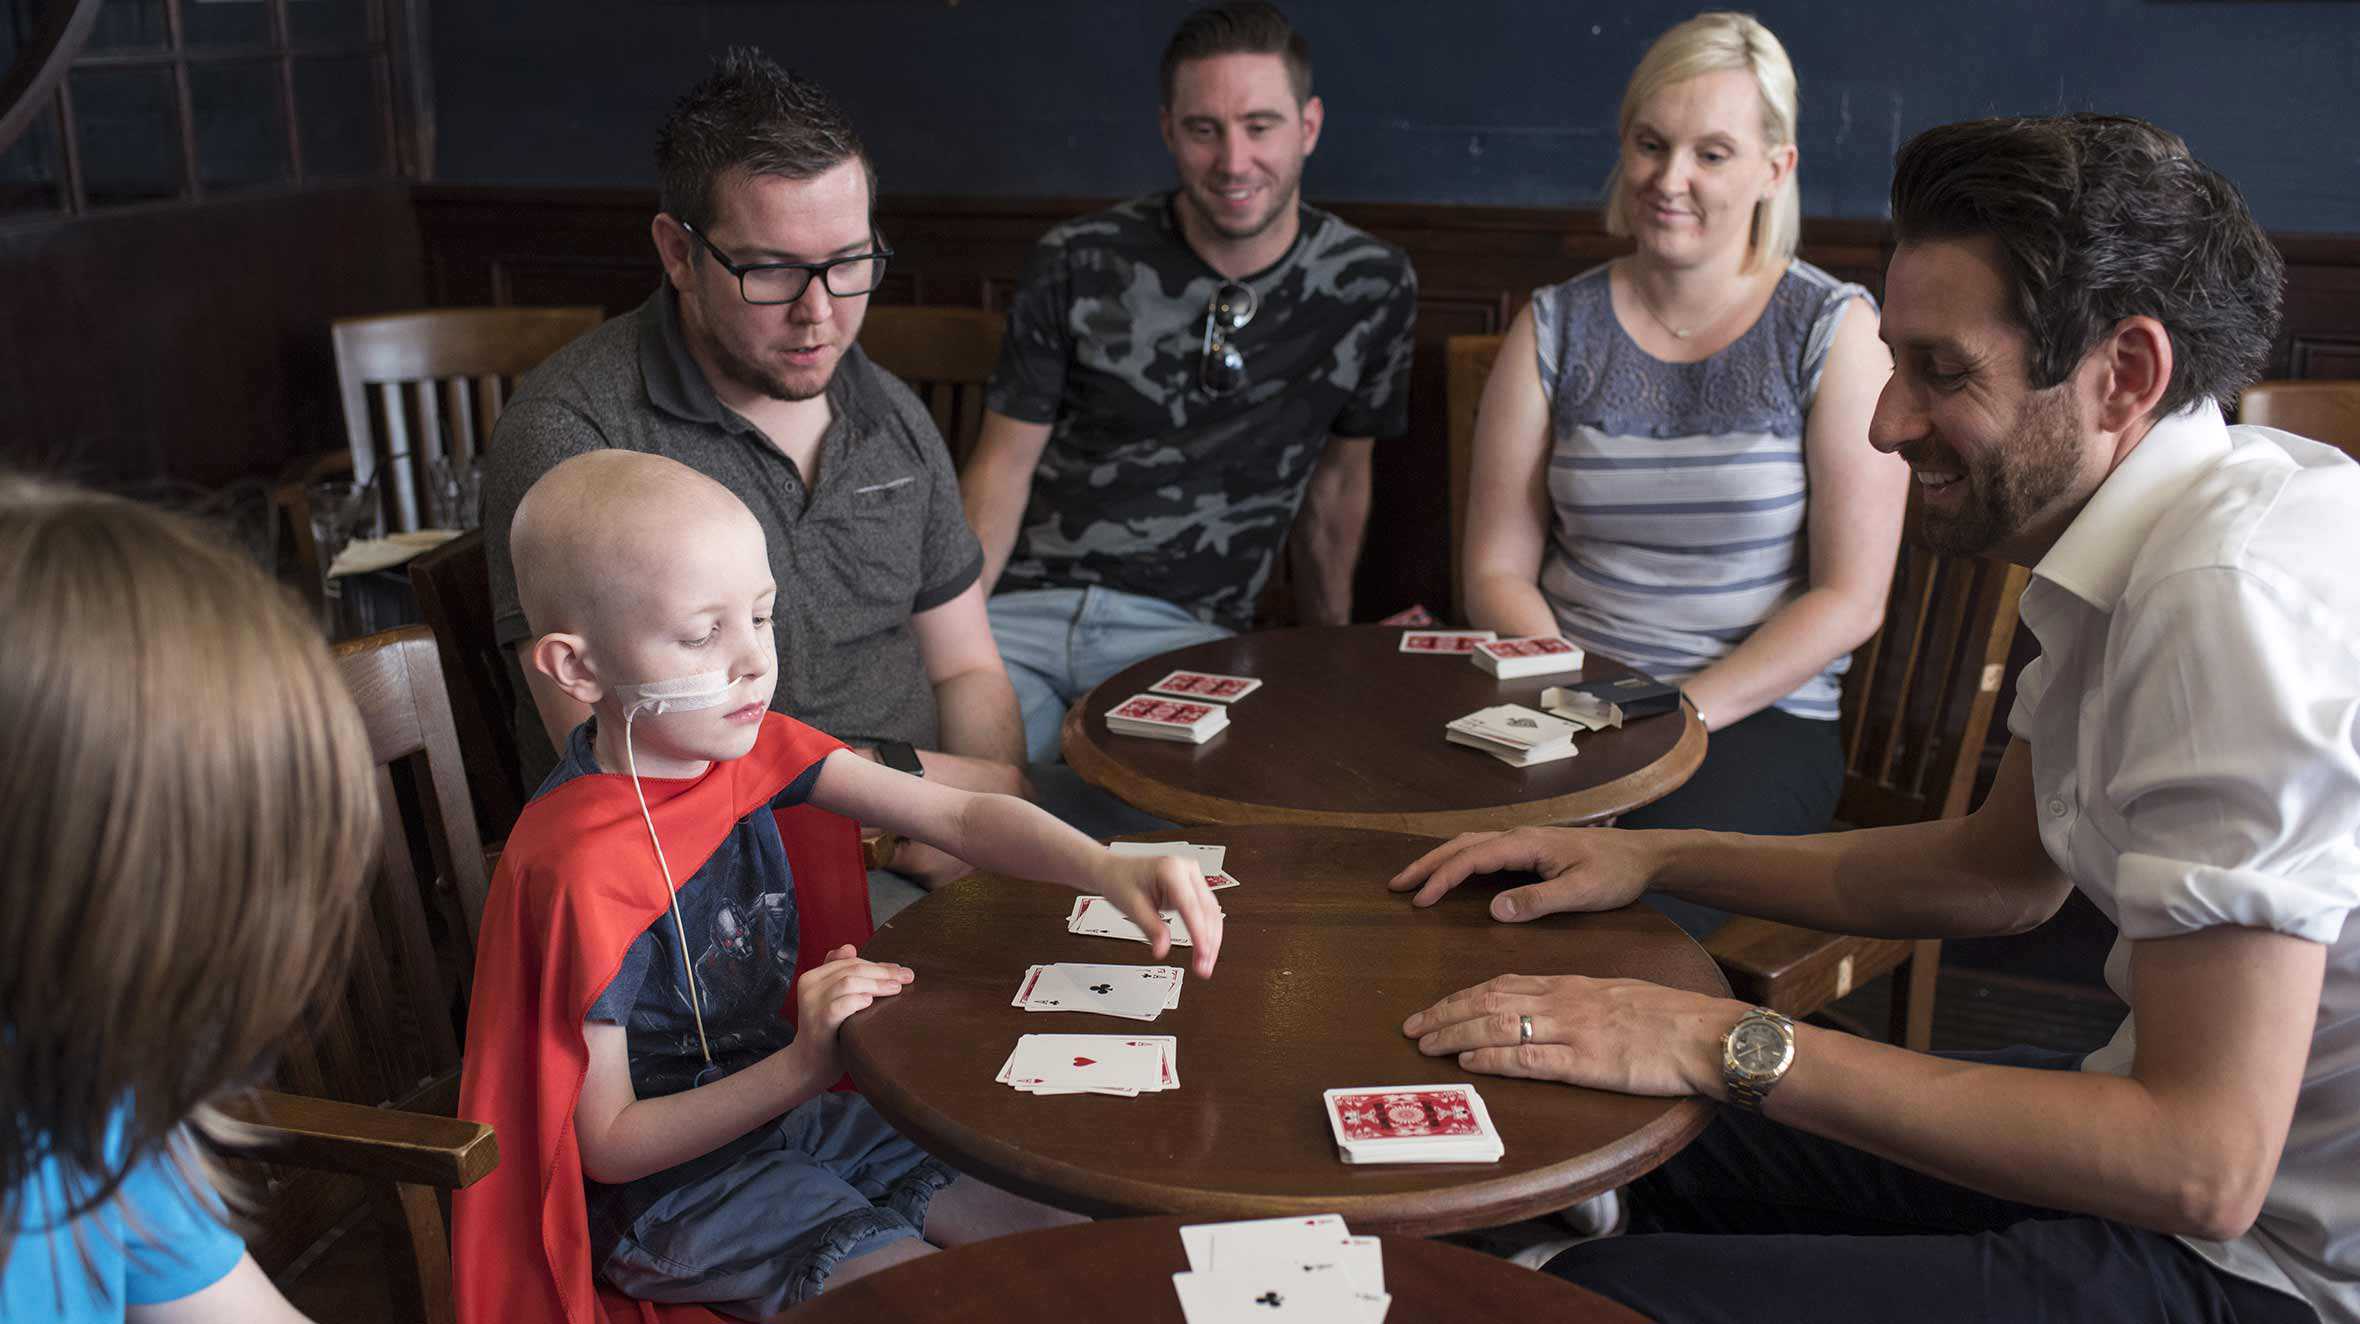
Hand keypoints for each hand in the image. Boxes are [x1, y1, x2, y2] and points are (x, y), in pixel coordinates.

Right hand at [791, 944, 915, 1079]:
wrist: (809, 1065)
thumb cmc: (828, 1031)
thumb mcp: (832, 1000)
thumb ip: (839, 974)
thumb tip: (850, 947)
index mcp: (813, 976)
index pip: (850, 962)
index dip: (877, 964)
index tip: (900, 970)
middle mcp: (809, 985)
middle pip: (852, 969)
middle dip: (883, 972)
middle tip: (907, 977)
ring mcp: (812, 1004)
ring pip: (848, 982)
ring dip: (876, 984)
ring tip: (897, 989)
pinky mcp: (818, 1022)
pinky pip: (840, 1006)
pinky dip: (858, 1001)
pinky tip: (872, 1002)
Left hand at [1099, 853, 1224, 978]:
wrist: (1115, 871)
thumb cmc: (1121, 881)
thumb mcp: (1132, 908)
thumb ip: (1151, 929)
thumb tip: (1163, 950)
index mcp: (1171, 870)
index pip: (1191, 906)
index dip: (1199, 933)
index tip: (1203, 953)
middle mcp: (1186, 870)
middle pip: (1207, 910)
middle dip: (1208, 941)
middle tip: (1204, 967)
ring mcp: (1192, 877)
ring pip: (1212, 911)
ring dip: (1211, 939)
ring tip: (1205, 963)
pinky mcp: (1193, 887)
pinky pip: (1206, 911)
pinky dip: (1206, 931)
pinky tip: (1205, 949)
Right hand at [1386, 826, 1656, 920]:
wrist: (1645, 855)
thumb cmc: (1616, 873)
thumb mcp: (1582, 892)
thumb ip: (1538, 901)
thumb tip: (1492, 910)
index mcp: (1526, 843)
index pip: (1472, 859)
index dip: (1442, 879)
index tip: (1418, 902)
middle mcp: (1519, 836)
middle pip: (1462, 845)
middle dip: (1427, 865)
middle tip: (1396, 886)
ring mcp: (1524, 840)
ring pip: (1470, 844)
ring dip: (1439, 861)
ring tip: (1414, 880)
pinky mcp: (1530, 848)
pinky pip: (1483, 850)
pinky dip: (1459, 860)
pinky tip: (1453, 873)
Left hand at [1401, 973, 1743, 1097]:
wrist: (1704, 1032)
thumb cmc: (1667, 1018)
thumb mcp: (1615, 995)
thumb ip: (1577, 1000)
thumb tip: (1545, 1008)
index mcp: (1570, 985)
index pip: (1501, 985)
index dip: (1461, 997)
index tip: (1434, 1009)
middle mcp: (1563, 1002)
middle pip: (1489, 1002)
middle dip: (1445, 1014)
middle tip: (1411, 1027)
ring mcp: (1572, 1031)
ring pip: (1499, 1025)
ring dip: (1456, 1035)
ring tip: (1425, 1045)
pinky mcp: (1586, 1062)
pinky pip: (1529, 1059)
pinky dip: (1493, 1060)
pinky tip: (1469, 1063)